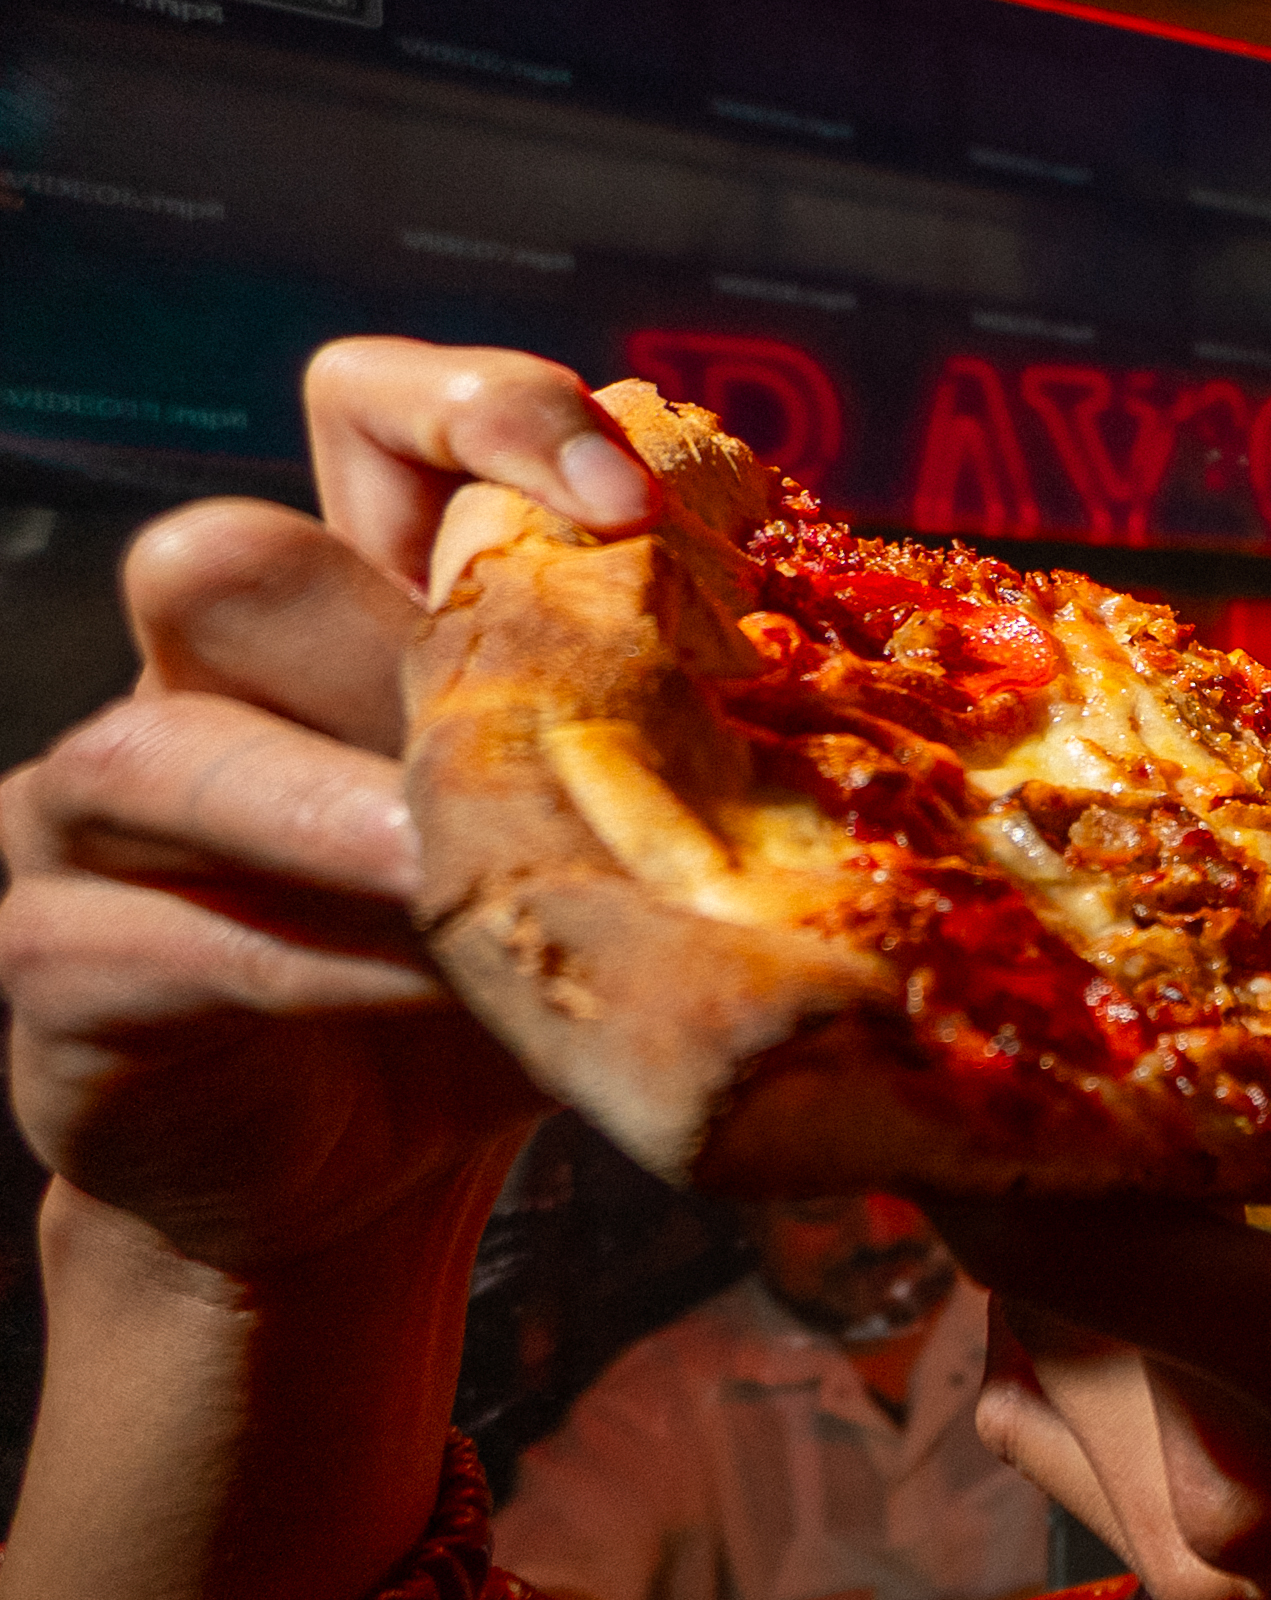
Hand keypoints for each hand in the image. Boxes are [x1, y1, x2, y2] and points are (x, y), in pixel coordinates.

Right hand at [0, 339, 654, 1275]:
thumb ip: (664, 743)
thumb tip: (861, 689)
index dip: (481, 411)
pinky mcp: (59, 962)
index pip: (365, 410)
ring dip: (342, 818)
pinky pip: (143, 934)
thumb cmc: (497, 980)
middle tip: (548, 737)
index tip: (632, 503)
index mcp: (355, 603)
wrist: (344, 1188)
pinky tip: (432, 989)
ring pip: (154, 748)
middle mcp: (209, 678)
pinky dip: (306, 965)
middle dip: (385, 640)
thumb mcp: (602, 843)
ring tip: (473, 875)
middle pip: (224, 560)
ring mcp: (103, 817)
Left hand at [945, 1025, 1270, 1599]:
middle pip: (1037, 1273)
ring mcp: (1188, 1549)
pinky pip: (1047, 1421)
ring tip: (1122, 1136)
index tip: (981, 1015)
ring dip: (1063, 1237)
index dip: (986, 1131)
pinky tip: (1144, 1268)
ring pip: (1033, 1342)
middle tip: (1089, 1030)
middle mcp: (1225, 1476)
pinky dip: (1067, 1333)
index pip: (1069, 1247)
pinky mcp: (1179, 1584)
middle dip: (1051, 1149)